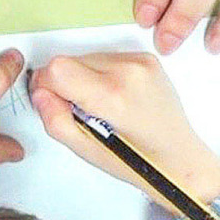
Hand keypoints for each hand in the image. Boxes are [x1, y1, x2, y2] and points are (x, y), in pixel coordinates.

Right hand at [30, 53, 219, 207]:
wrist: (180, 158)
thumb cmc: (136, 162)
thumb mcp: (87, 151)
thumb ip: (56, 121)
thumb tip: (40, 94)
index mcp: (113, 96)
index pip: (57, 69)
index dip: (45, 86)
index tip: (51, 104)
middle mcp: (129, 69)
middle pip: (69, 60)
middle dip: (64, 85)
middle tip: (80, 114)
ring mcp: (140, 60)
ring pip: (85, 57)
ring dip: (81, 79)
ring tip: (99, 109)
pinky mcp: (146, 57)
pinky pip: (105, 57)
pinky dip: (99, 75)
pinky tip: (113, 99)